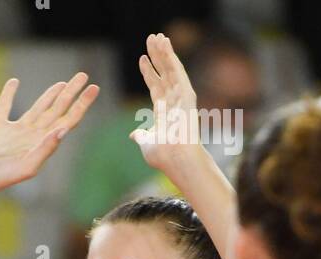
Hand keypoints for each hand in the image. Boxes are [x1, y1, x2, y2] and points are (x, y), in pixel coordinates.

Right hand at [0, 73, 98, 197]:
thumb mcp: (25, 167)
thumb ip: (45, 149)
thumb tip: (63, 130)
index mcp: (41, 144)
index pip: (67, 120)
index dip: (81, 104)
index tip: (93, 87)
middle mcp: (31, 136)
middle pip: (57, 110)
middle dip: (71, 93)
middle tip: (84, 75)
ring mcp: (14, 131)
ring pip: (37, 107)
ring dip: (50, 94)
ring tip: (62, 83)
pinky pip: (4, 106)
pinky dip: (9, 94)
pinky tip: (14, 83)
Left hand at [130, 31, 200, 171]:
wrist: (177, 160)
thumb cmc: (164, 156)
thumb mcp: (147, 143)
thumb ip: (142, 135)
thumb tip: (134, 134)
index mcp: (163, 111)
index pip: (155, 86)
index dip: (149, 72)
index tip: (142, 59)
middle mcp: (173, 101)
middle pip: (163, 73)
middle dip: (156, 56)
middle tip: (150, 39)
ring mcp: (180, 97)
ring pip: (170, 69)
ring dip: (164, 52)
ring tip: (157, 36)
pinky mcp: (186, 95)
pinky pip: (177, 71)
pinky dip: (171, 57)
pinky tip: (166, 44)